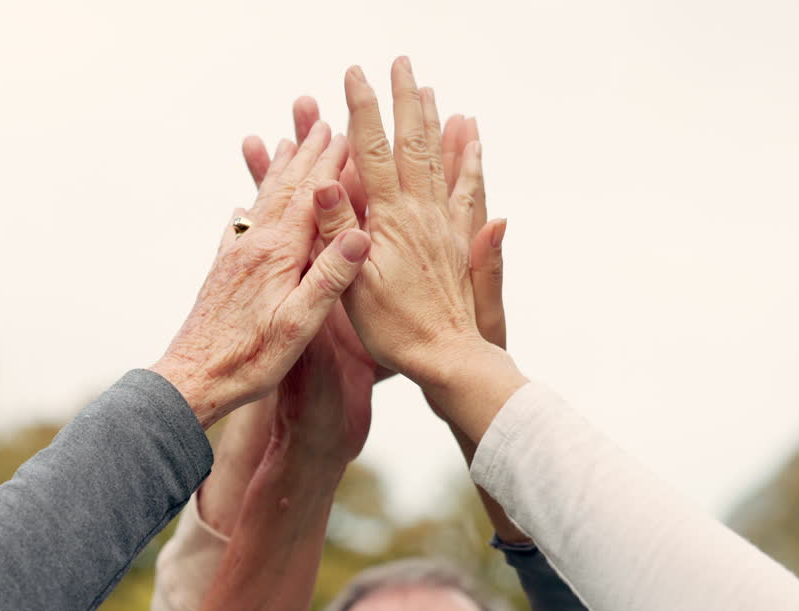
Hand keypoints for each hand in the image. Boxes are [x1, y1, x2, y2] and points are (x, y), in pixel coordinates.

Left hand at [151, 122, 371, 428]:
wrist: (193, 379)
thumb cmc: (250, 360)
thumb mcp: (300, 325)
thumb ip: (329, 278)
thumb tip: (360, 234)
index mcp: (278, 255)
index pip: (312, 199)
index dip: (331, 165)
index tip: (347, 133)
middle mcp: (253, 246)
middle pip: (286, 190)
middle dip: (306, 155)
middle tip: (322, 123)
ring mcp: (234, 257)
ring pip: (262, 202)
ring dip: (278, 171)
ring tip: (286, 143)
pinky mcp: (222, 272)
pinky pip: (241, 227)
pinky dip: (251, 206)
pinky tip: (245, 206)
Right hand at [334, 57, 492, 383]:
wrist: (446, 358)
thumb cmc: (394, 330)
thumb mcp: (351, 284)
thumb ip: (338, 233)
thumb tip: (324, 185)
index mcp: (390, 221)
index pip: (373, 152)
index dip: (362, 111)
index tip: (353, 75)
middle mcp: (422, 215)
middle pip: (413, 143)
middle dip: (404, 100)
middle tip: (401, 63)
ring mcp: (443, 226)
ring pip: (440, 160)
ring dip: (435, 121)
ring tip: (432, 90)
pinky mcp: (458, 242)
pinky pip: (468, 191)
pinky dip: (470, 161)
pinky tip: (474, 144)